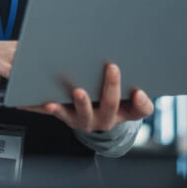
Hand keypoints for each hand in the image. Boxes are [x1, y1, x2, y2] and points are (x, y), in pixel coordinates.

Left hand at [18, 63, 154, 132]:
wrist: (89, 118)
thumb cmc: (108, 100)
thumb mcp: (125, 99)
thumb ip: (133, 90)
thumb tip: (136, 81)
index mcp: (124, 112)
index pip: (139, 110)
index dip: (141, 101)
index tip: (139, 90)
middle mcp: (105, 118)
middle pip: (111, 105)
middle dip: (112, 86)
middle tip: (112, 67)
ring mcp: (84, 119)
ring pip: (83, 113)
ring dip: (81, 102)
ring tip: (78, 91)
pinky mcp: (67, 116)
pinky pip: (58, 111)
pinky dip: (50, 106)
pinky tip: (44, 99)